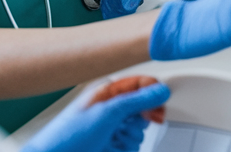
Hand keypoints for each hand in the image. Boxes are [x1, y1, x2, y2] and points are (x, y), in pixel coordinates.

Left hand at [21, 80, 169, 151]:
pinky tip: (114, 147)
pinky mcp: (114, 146)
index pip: (140, 84)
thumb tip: (161, 90)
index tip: (163, 100)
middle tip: (136, 122)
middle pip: (143, 108)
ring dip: (132, 136)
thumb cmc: (67, 137)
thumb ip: (137, 100)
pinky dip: (127, 147)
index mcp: (107, 92)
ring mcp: (112, 129)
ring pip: (139, 129)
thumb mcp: (107, 113)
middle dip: (142, 118)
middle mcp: (110, 109)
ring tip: (116, 138)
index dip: (153, 91)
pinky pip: (133, 145)